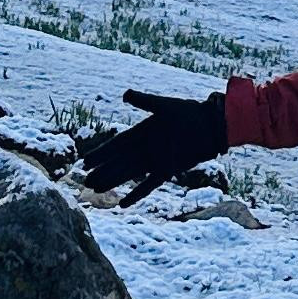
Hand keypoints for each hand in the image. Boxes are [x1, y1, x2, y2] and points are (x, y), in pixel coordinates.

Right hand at [77, 87, 229, 203]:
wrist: (212, 125)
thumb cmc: (189, 112)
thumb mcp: (165, 106)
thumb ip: (145, 101)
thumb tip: (125, 94)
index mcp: (143, 131)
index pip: (117, 144)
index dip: (101, 153)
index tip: (85, 161)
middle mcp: (146, 147)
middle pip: (119, 162)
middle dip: (103, 171)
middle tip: (85, 181)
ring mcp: (156, 160)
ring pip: (129, 174)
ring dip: (114, 182)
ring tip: (96, 190)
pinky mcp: (168, 170)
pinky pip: (149, 185)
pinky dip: (136, 194)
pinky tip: (123, 204)